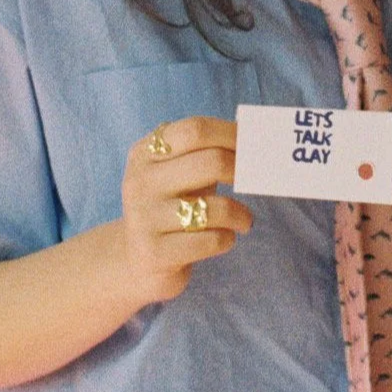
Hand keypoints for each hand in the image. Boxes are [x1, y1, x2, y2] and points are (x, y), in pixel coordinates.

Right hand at [120, 117, 252, 304]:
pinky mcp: (155, 253)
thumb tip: (253, 138)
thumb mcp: (178, 175)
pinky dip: (228, 239)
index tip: (253, 145)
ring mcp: (145, 218)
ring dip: (241, 214)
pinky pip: (211, 240)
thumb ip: (205, 154)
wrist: (138, 261)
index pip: (195, 130)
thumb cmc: (171, 208)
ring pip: (215, 207)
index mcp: (145, 154)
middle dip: (241, 171)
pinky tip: (223, 239)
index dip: (231, 135)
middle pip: (211, 162)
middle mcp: (140, 182)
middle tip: (253, 181)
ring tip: (244, 220)